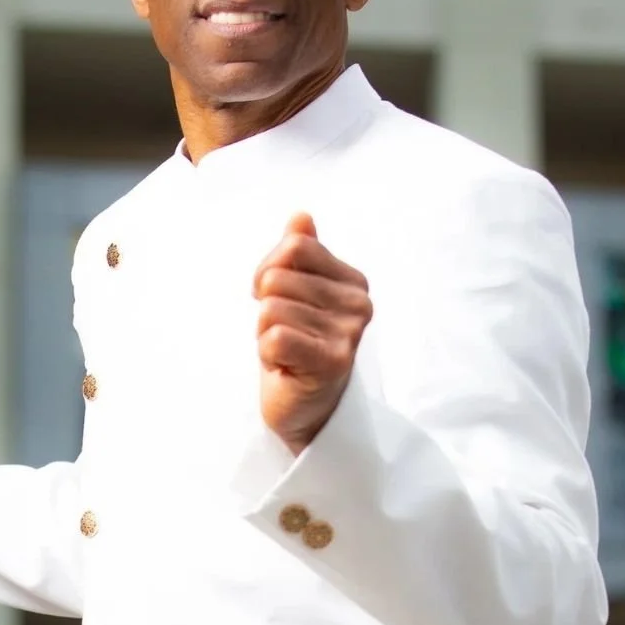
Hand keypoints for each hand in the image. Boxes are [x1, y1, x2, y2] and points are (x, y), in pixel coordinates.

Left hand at [253, 213, 373, 454]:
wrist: (305, 408)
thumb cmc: (299, 345)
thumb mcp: (296, 294)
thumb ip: (300, 254)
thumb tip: (301, 216)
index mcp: (353, 281)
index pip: (294, 248)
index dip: (268, 271)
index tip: (275, 300)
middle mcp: (359, 304)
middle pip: (278, 278)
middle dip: (266, 308)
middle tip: (284, 334)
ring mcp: (349, 334)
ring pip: (271, 309)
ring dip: (266, 333)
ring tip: (287, 352)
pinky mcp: (332, 362)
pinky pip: (274, 337)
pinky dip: (267, 353)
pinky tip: (285, 366)